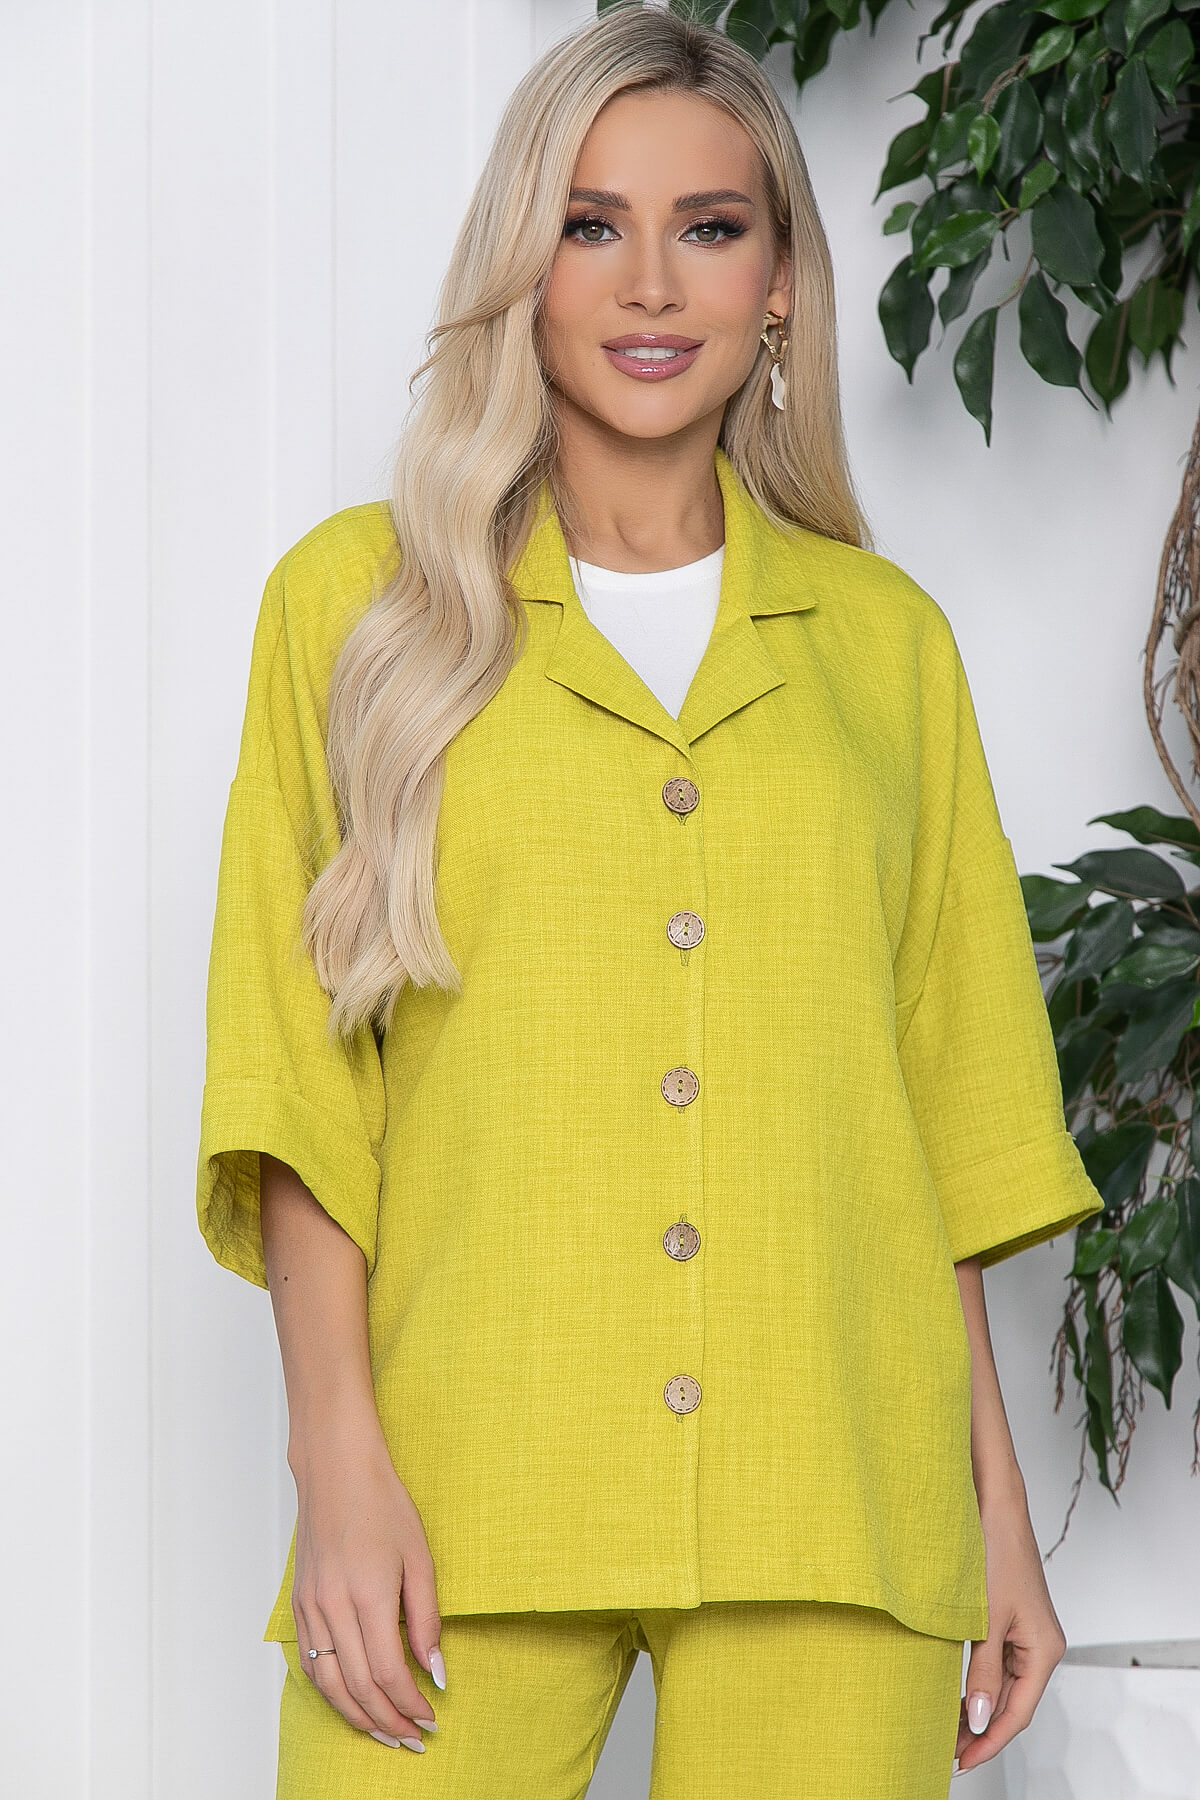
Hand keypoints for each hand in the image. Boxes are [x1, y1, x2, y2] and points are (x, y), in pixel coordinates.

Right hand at [290, 1426, 444, 1747]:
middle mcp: (333, 1607)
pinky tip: (352, 1701)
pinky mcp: (299, 1604)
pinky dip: (331, 1692)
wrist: (336, 1471)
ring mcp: (311, 1607)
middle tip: (413, 1739)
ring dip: (358, 1716)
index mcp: (369, 1595)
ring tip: (385, 1733)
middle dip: (388, 1721)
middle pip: (359, 1687)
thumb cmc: (383, 1505)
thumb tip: (435, 1671)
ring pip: (329, 1684)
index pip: (389, 1672)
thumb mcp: (420, 1557)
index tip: (431, 1719)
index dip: (410, 1704)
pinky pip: (311, 1663)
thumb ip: (427, 1618)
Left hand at [953, 1488, 1065, 1776]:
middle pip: (1013, 1703)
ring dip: (979, 1709)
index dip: (990, 1741)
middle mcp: (1041, 1647)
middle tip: (946, 1750)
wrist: (994, 1507)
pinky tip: (958, 1695)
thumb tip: (979, 1720)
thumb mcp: (985, 1619)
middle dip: (981, 1730)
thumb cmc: (995, 1553)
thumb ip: (982, 1672)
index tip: (962, 1761)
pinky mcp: (1012, 1622)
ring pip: (1004, 1687)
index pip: (1019, 1713)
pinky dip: (980, 1684)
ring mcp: (1027, 1635)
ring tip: (947, 1730)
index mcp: (1044, 1650)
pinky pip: (998, 1665)